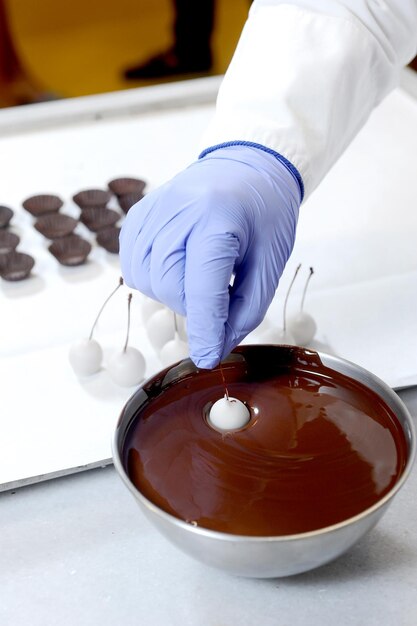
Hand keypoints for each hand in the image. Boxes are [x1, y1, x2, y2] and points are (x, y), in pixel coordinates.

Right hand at [119, 145, 300, 367]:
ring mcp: (151, 212)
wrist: (245, 166)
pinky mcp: (136, 217)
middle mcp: (177, 210)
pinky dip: (154, 277)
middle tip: (220, 290)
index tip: (207, 357)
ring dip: (174, 292)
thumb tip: (215, 347)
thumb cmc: (264, 213)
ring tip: (199, 271)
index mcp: (217, 218)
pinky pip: (133, 267)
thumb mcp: (270, 262)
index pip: (203, 286)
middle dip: (195, 305)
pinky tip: (177, 263)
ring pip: (148, 281)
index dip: (206, 328)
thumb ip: (245, 308)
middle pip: (170, 287)